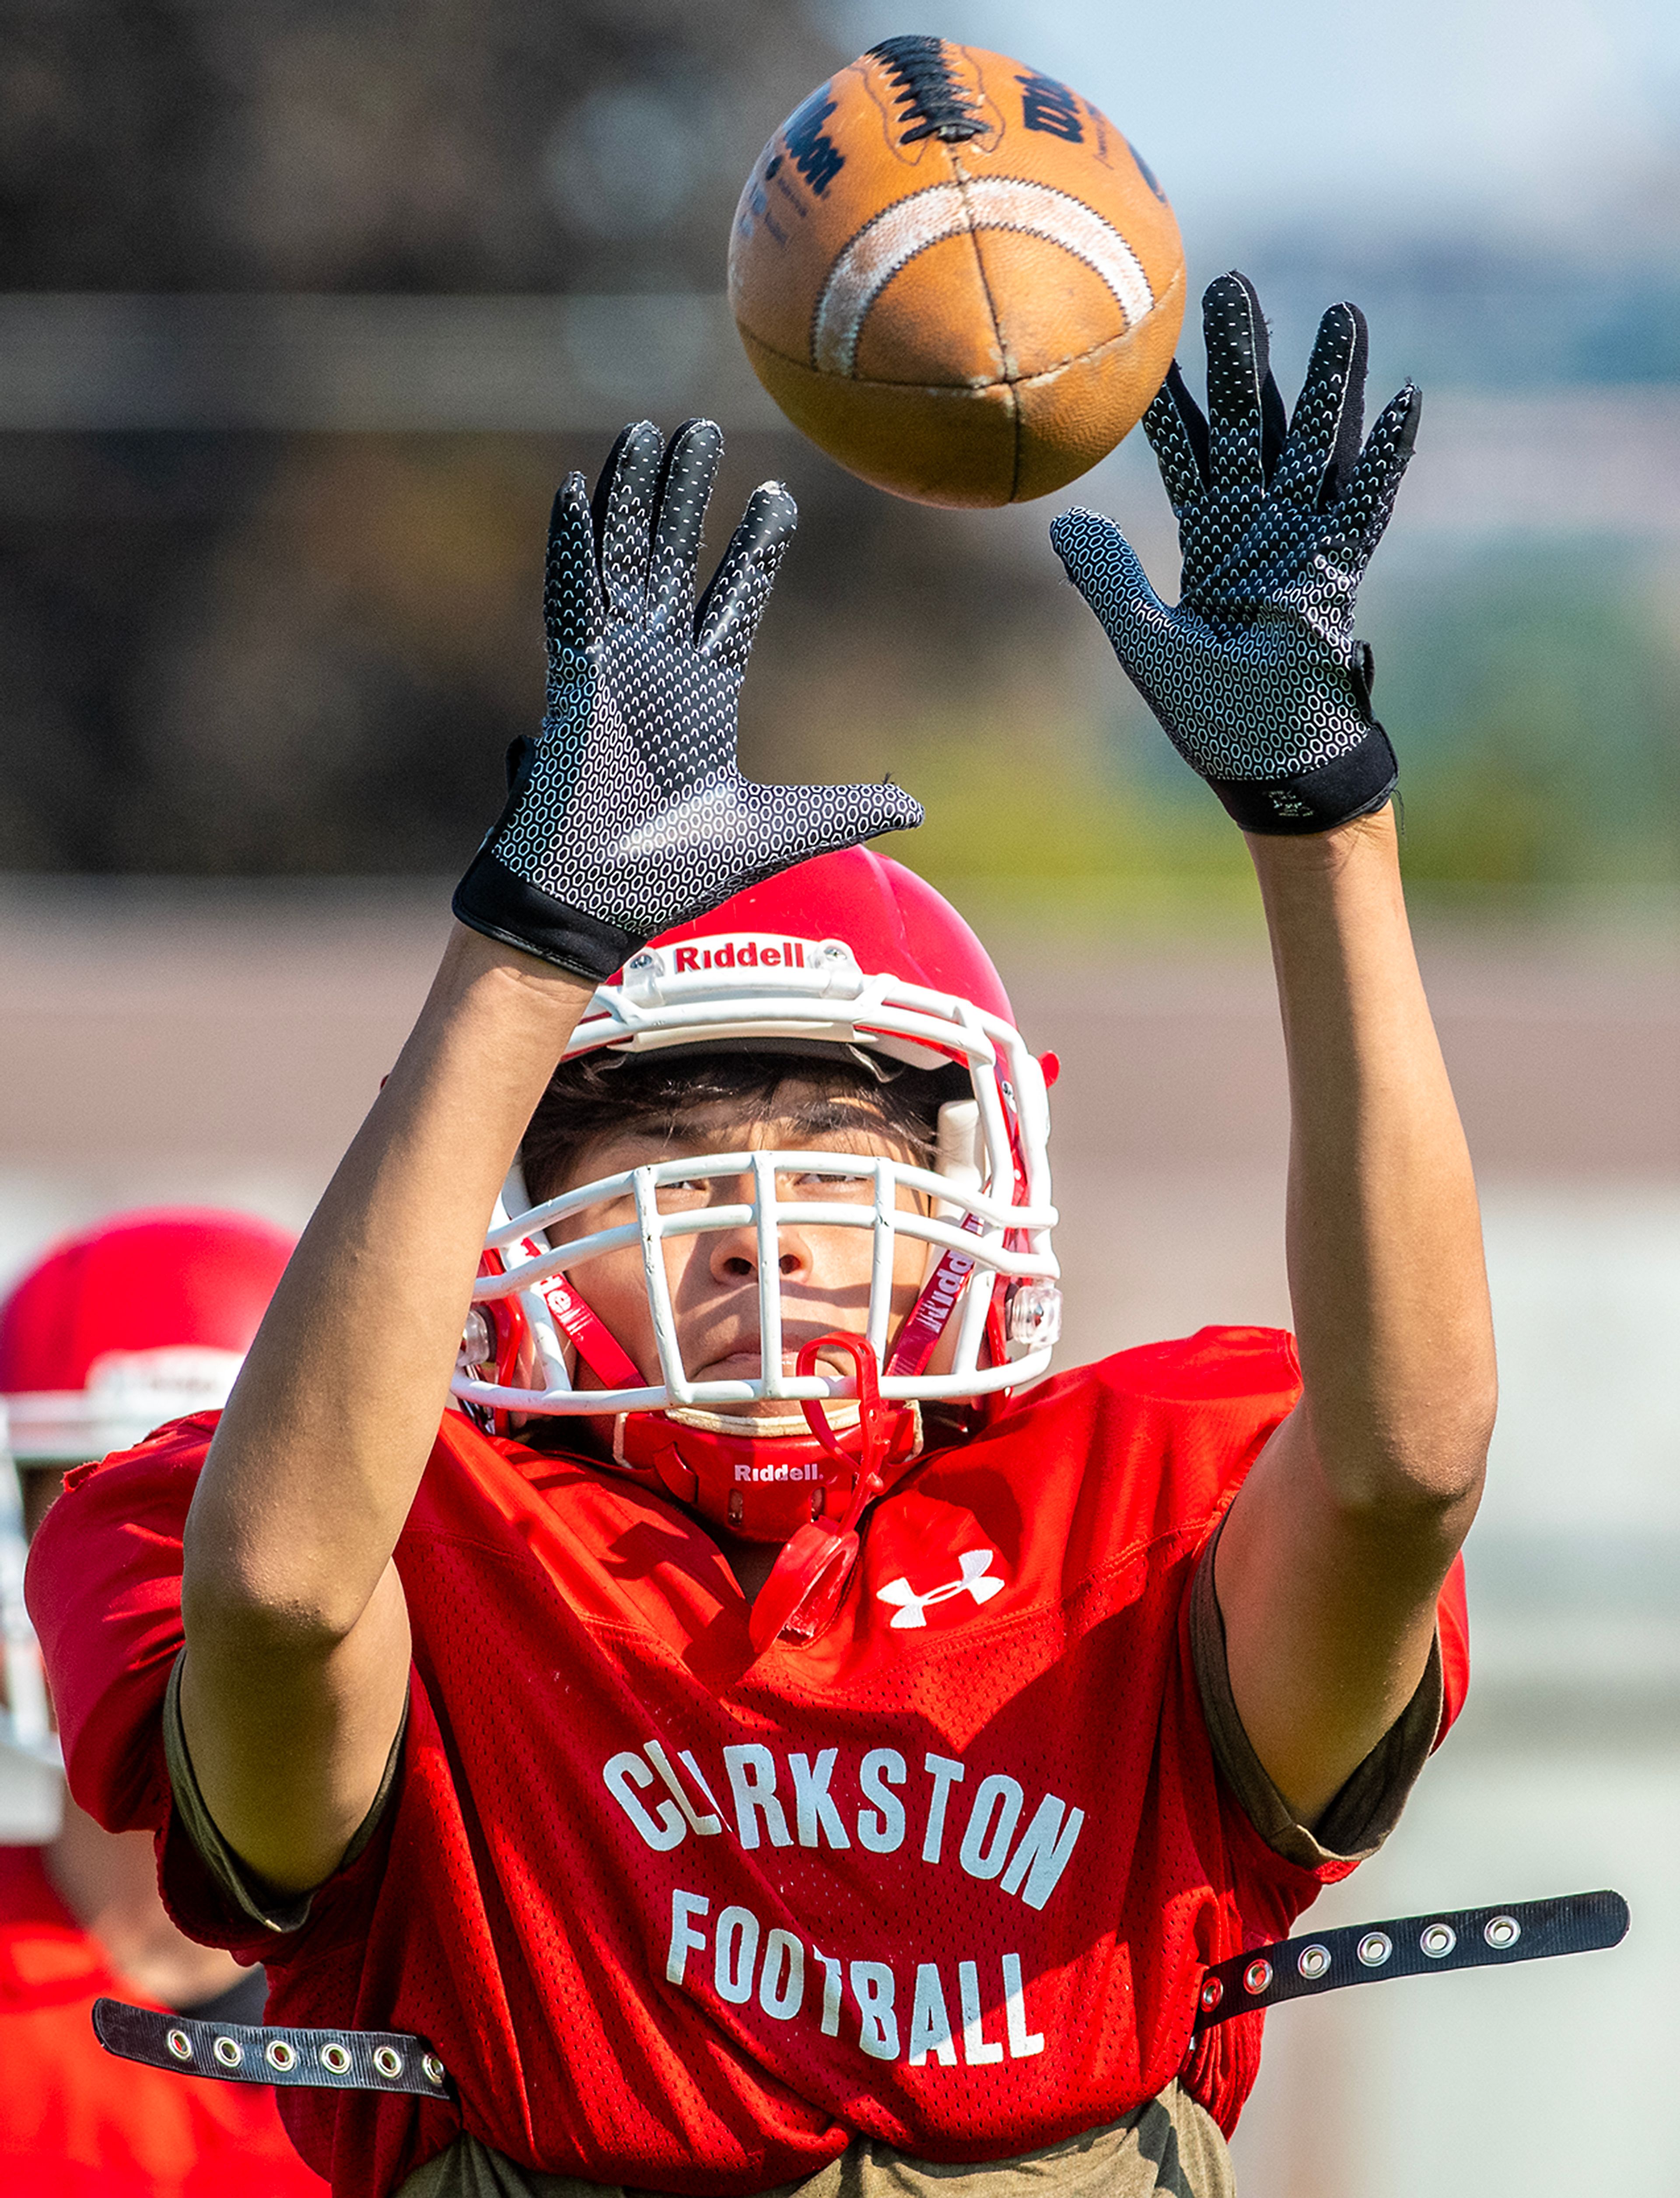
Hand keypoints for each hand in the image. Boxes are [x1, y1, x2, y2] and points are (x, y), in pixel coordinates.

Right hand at [454, 418, 922, 979]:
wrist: (602, 897)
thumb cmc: (675, 872)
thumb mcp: (779, 831)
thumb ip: (844, 810)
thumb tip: (919, 811)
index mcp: (701, 692)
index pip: (734, 599)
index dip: (754, 547)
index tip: (777, 495)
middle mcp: (656, 666)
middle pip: (673, 558)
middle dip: (688, 494)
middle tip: (704, 429)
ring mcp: (612, 666)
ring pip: (624, 559)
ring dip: (635, 496)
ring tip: (649, 432)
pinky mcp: (574, 677)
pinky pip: (571, 597)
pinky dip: (572, 546)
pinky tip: (578, 489)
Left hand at [1050, 273, 1419, 833]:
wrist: (1270, 767)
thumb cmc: (1212, 718)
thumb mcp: (1147, 648)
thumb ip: (1110, 584)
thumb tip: (1064, 523)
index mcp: (1210, 542)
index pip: (1189, 454)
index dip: (1173, 401)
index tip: (1156, 340)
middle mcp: (1258, 530)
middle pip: (1253, 425)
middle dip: (1245, 356)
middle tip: (1231, 284)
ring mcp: (1304, 546)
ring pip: (1316, 447)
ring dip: (1329, 384)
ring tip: (1342, 315)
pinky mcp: (1342, 575)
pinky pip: (1367, 507)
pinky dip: (1386, 460)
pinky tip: (1405, 406)